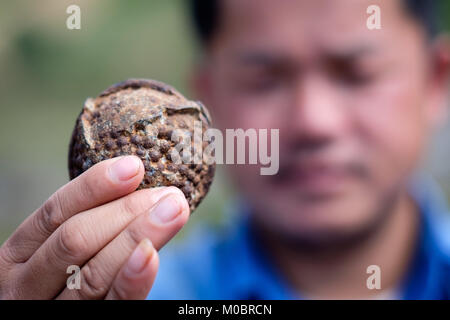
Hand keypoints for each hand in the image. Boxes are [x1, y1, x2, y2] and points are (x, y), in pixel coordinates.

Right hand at [0, 155, 189, 298]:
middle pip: (74, 239)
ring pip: (92, 272)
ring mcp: (50, 312)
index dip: (93, 186)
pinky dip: (131, 280)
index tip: (134, 166)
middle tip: (169, 195)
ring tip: (174, 211)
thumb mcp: (61, 253)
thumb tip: (135, 176)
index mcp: (17, 255)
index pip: (54, 212)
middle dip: (125, 211)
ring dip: (138, 236)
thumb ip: (89, 225)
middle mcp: (23, 286)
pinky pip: (111, 305)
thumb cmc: (68, 279)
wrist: (69, 313)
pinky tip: (151, 255)